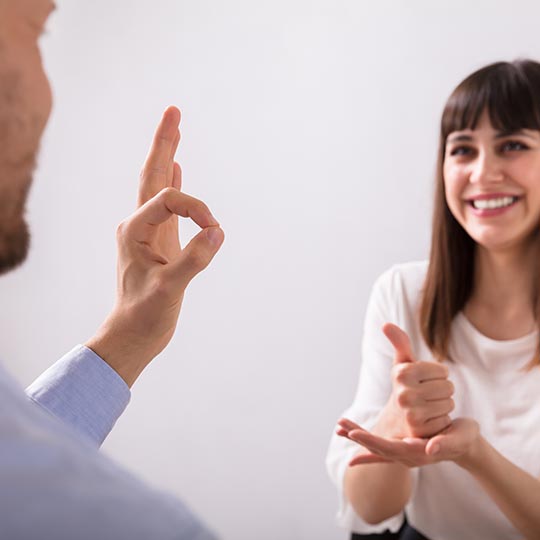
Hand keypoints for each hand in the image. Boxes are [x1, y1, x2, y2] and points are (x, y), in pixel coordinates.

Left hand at [86, 106, 224, 385]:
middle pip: (152, 175)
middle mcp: (138, 225)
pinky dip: (174, 185)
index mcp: (135, 230)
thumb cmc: (145, 315)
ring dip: (167, 157)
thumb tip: (218, 230)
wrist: (134, 335)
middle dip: (164, 142)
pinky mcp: (161, 243)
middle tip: (173, 110)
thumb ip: (194, 259)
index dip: (197, 209)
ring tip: (174, 131)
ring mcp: (150, 233)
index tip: (215, 230)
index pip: (169, 201)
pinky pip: (168, 206)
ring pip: (160, 187)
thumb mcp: (169, 289)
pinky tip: (177, 170)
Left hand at [337, 417, 479, 467]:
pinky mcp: (404, 449)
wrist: (467, 445)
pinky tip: (352, 441)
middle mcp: (407, 456)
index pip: (389, 448)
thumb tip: (429, 448)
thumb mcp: (459, 438)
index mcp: (417, 453)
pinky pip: (381, 449)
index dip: (371, 441)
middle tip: (340, 427)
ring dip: (358, 437)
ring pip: (376, 448)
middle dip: (358, 437)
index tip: (354, 433)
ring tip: (339, 427)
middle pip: (377, 448)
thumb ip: (445, 443)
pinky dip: (366, 446)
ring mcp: (404, 454)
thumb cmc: (464, 439)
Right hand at [374, 323, 453, 438]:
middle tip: (426, 396)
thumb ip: (399, 343)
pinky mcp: (420, 430)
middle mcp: (404, 392)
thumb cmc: (404, 387)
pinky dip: (441, 421)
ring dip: (442, 406)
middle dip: (441, 391)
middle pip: (448, 387)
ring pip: (449, 403)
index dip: (438, 376)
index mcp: (402, 373)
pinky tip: (428, 421)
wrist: (396, 421)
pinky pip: (447, 420)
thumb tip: (386, 324)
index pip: (442, 371)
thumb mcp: (402, 365)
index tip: (425, 381)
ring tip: (427, 408)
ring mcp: (411, 412)